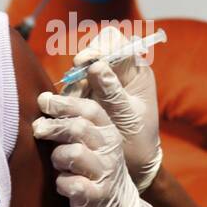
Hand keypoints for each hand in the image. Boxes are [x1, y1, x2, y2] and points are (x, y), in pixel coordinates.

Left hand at [33, 89, 162, 206]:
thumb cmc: (95, 174)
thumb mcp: (93, 145)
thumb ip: (75, 124)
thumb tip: (44, 100)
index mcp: (108, 133)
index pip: (89, 109)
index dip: (65, 103)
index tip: (43, 100)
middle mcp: (110, 150)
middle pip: (79, 127)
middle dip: (53, 126)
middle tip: (37, 129)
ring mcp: (105, 173)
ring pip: (74, 153)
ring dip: (58, 158)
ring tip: (58, 166)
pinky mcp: (97, 196)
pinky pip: (72, 184)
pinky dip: (62, 184)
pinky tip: (63, 185)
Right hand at [67, 26, 162, 192]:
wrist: (133, 163)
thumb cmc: (138, 139)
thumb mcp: (127, 116)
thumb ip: (113, 91)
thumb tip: (96, 66)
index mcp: (137, 72)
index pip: (118, 44)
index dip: (100, 47)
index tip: (85, 61)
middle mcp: (119, 73)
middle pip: (96, 50)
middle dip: (83, 62)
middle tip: (75, 75)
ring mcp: (102, 83)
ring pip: (81, 69)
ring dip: (74, 82)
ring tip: (73, 100)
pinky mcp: (88, 96)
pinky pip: (74, 87)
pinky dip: (69, 95)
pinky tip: (67, 108)